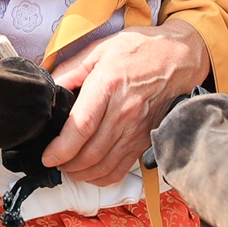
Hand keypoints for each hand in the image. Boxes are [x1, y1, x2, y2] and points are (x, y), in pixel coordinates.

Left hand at [42, 18, 210, 186]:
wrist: (180, 57)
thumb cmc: (140, 50)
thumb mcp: (101, 49)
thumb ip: (71, 70)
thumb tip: (51, 87)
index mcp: (109, 84)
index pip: (81, 126)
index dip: (61, 148)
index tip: (48, 155)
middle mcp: (125, 111)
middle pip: (91, 152)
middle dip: (67, 164)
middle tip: (54, 162)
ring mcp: (138, 128)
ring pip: (105, 165)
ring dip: (82, 174)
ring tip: (68, 168)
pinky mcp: (146, 139)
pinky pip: (122, 168)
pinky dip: (103, 177)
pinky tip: (91, 172)